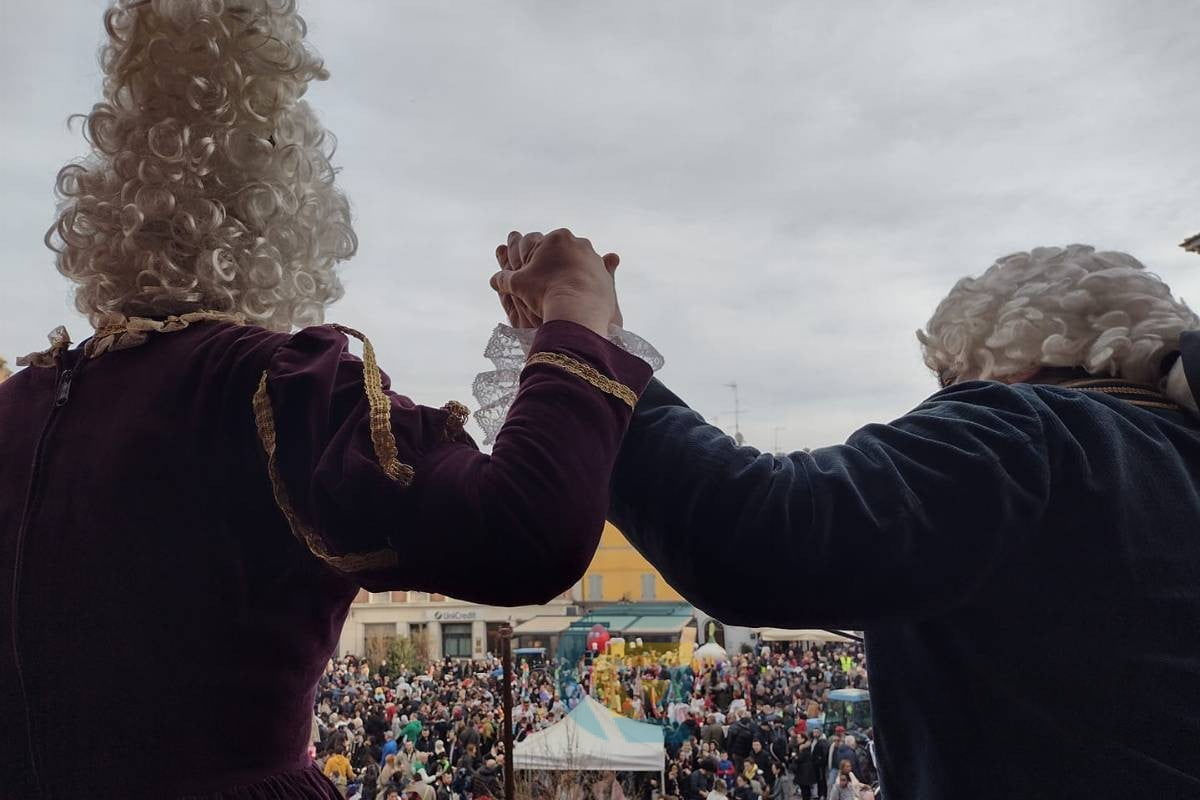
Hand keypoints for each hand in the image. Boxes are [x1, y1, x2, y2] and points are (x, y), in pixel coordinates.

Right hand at [491, 228, 619, 336]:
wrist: (578, 310)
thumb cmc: (544, 292)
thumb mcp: (518, 284)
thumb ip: (505, 278)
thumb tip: (494, 279)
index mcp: (558, 237)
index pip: (541, 246)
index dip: (532, 263)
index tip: (530, 277)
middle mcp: (580, 242)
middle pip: (562, 255)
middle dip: (553, 268)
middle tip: (544, 287)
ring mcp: (595, 259)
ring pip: (579, 266)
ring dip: (570, 277)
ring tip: (560, 296)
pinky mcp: (607, 275)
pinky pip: (594, 280)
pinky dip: (586, 287)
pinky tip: (577, 299)